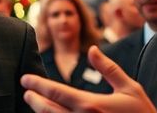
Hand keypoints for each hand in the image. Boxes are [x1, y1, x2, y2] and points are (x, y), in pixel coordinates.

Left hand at [21, 46, 156, 112]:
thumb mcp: (130, 89)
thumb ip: (108, 68)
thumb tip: (92, 49)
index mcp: (91, 104)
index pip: (55, 91)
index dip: (37, 84)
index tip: (26, 79)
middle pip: (47, 110)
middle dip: (34, 99)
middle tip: (26, 91)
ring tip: (35, 104)